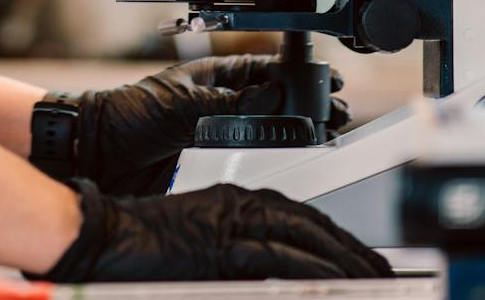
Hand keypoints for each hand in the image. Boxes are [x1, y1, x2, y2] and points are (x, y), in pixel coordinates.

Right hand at [30, 180, 391, 282]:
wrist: (100, 235)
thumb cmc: (138, 248)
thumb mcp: (199, 251)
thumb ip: (237, 260)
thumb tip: (275, 280)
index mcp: (232, 202)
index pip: (299, 219)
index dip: (336, 239)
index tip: (362, 259)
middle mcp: (236, 204)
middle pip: (310, 225)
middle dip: (351, 250)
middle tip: (384, 271)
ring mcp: (229, 220)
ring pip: (303, 238)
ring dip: (343, 260)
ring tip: (372, 280)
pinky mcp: (219, 239)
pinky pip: (278, 256)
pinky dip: (310, 268)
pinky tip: (334, 281)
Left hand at [77, 54, 349, 194]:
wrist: (96, 150)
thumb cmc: (125, 113)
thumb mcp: (179, 104)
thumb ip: (227, 103)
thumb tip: (269, 97)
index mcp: (211, 75)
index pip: (262, 69)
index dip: (293, 74)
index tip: (320, 80)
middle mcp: (217, 99)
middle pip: (271, 97)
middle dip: (303, 102)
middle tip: (334, 110)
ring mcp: (215, 127)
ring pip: (264, 123)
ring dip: (293, 126)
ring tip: (324, 130)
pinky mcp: (209, 155)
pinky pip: (248, 149)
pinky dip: (271, 148)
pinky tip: (293, 150)